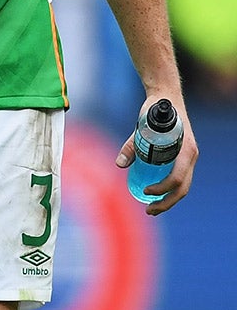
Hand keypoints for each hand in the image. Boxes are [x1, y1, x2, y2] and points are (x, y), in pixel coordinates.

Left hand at [115, 93, 197, 214]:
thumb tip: (119, 165)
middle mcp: (190, 156)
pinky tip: (155, 196)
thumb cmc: (154, 111)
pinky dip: (169, 190)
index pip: (178, 177)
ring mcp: (188, 158)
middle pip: (183, 187)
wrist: (165, 99)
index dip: (162, 188)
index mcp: (186, 150)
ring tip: (151, 209)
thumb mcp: (140, 127)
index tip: (145, 192)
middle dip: (167, 202)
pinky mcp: (182, 158)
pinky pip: (179, 179)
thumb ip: (131, 146)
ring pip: (183, 185)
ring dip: (168, 200)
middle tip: (148, 211)